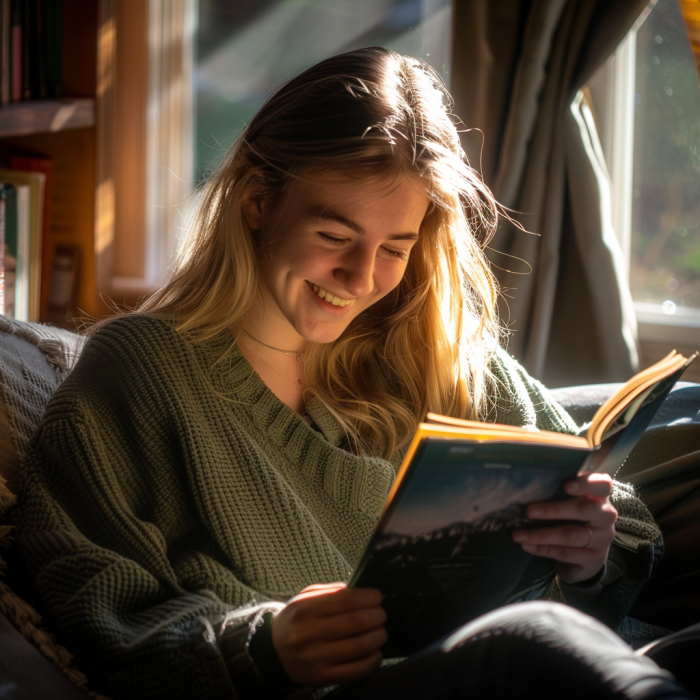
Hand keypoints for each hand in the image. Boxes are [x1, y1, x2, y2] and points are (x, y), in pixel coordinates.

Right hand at [271, 582, 386, 685]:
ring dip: (378, 637)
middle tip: (381, 614)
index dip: (368, 597)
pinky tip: (376, 652)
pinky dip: (372, 660)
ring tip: (381, 631)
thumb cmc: (295, 620)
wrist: (273, 651)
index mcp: (305, 609)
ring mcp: (315, 657)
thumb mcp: (305, 598)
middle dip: (376, 616)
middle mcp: (308, 633)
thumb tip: (361, 591)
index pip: (346, 600)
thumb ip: (331, 592)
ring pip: (359, 646)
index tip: (377, 596)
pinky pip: (355, 670)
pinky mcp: (321, 677)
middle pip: (355, 622)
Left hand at [511, 473, 617, 583]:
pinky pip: (564, 553)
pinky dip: (542, 549)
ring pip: (570, 535)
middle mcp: (606, 516)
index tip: (566, 485)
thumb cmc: (574, 520)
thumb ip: (559, 493)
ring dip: (540, 534)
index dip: (585, 484)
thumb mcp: (571, 504)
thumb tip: (527, 485)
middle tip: (528, 511)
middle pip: (584, 509)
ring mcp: (602, 539)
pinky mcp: (593, 558)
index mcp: (600, 497)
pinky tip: (525, 546)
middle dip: (553, 510)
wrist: (587, 556)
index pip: (602, 485)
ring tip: (517, 534)